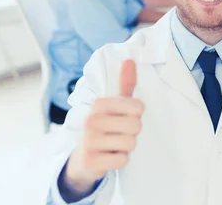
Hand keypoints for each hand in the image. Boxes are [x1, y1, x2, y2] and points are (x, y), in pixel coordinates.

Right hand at [64, 60, 143, 194]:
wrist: (83, 158)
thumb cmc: (105, 127)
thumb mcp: (114, 105)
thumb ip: (125, 84)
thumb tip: (130, 60)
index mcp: (99, 103)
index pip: (138, 107)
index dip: (136, 115)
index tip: (124, 118)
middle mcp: (91, 120)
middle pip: (136, 125)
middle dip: (133, 133)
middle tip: (119, 134)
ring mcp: (90, 141)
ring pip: (131, 143)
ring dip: (127, 147)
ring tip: (114, 145)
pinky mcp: (92, 161)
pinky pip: (123, 160)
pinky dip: (121, 160)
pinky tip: (109, 157)